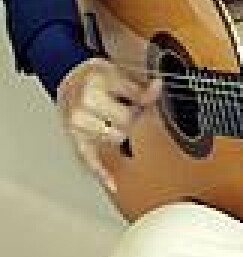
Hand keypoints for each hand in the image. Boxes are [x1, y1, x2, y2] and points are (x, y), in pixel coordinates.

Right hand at [56, 58, 161, 193]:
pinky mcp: (77, 142)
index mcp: (96, 83)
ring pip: (116, 138)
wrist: (70, 85)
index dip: (147, 97)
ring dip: (123, 133)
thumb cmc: (95, 79)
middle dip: (133, 116)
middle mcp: (84, 104)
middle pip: (127, 121)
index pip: (134, 96)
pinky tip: (113, 184)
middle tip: (129, 108)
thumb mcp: (117, 72)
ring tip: (116, 120)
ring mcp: (79, 126)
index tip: (155, 92)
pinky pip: (91, 161)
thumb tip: (158, 87)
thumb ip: (139, 85)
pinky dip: (103, 173)